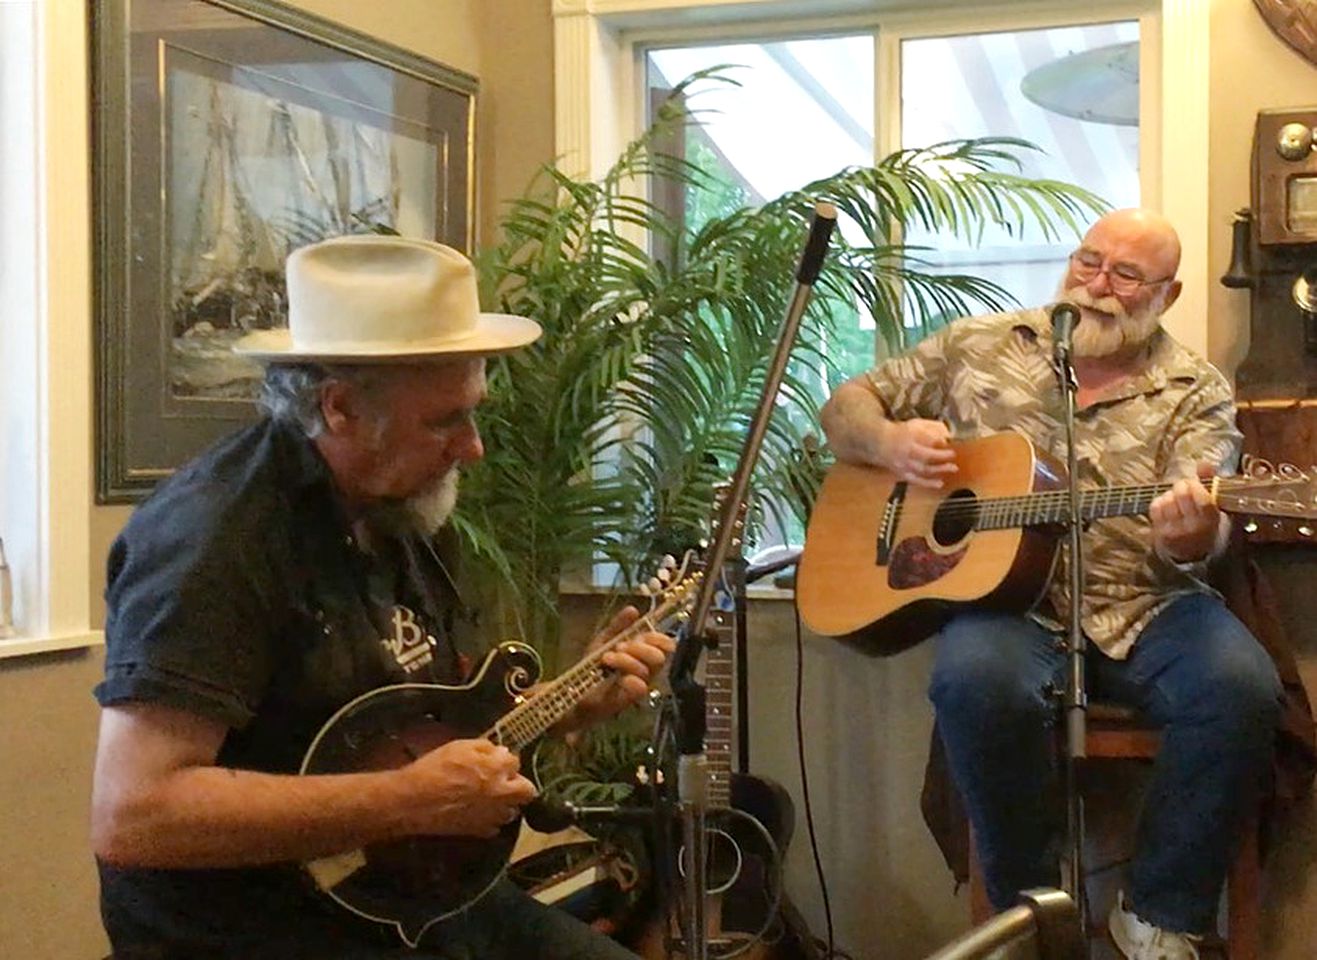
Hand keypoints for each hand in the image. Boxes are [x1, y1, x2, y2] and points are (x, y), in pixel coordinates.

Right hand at [400, 738, 536, 837]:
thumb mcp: (458, 746)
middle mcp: (501, 792)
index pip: (516, 762)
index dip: (506, 761)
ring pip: (513, 812)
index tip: (497, 761)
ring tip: (491, 799)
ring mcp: (492, 814)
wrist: (413, 801)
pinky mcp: (479, 831)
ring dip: (506, 804)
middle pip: (528, 792)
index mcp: (497, 768)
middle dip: (519, 785)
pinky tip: (478, 813)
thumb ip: (485, 748)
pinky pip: (495, 827)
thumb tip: (502, 753)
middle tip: (504, 782)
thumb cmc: (434, 768)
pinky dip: (490, 821)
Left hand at [568, 606, 675, 729]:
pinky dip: (632, 680)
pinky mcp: (629, 699)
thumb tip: (633, 609)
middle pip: (659, 657)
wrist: (575, 690)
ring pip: (645, 670)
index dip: (659, 639)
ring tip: (607, 658)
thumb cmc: (593, 666)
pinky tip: (621, 678)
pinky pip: (640, 688)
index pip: (666, 646)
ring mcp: (638, 686)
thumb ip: (619, 625)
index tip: (642, 636)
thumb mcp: (604, 640)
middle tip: (619, 647)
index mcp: (643, 654)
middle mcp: (645, 670)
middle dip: (640, 648)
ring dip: (626, 661)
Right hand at [880, 419, 956, 487]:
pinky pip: (916, 480)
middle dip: (940, 457)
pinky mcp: (902, 473)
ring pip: (922, 469)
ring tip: (953, 468)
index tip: (949, 443)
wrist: (881, 443)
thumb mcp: (916, 424)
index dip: (938, 442)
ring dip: (938, 470)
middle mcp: (905, 451)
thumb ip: (932, 428)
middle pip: (924, 455)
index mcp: (908, 437)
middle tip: (953, 456)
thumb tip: (948, 435)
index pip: (925, 439)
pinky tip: (939, 483)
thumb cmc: (900, 432)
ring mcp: (903, 464)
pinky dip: (928, 483)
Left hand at [1150, 464, 1223, 562]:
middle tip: (1183, 488)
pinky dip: (1160, 502)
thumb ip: (1210, 482)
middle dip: (1181, 486)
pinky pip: (1156, 506)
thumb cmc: (1205, 523)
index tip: (1193, 483)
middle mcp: (1193, 527)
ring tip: (1176, 500)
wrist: (1191, 553)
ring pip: (1167, 499)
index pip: (1203, 498)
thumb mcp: (1215, 507)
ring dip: (1170, 494)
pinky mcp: (1159, 533)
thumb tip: (1203, 463)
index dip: (1195, 486)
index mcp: (1211, 520)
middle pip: (1181, 494)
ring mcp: (1175, 531)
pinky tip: (1167, 506)